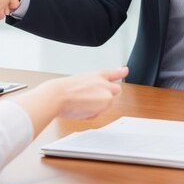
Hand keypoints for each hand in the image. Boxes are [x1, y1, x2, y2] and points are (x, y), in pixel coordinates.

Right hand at [11, 66, 127, 137]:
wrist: (58, 95)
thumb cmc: (64, 90)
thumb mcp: (79, 83)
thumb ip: (91, 87)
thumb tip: (94, 96)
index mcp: (96, 75)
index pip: (112, 72)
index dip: (120, 72)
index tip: (125, 70)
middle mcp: (103, 82)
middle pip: (116, 90)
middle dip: (108, 96)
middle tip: (92, 100)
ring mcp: (106, 91)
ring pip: (108, 103)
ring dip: (99, 107)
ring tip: (83, 104)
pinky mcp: (106, 101)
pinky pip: (102, 112)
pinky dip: (94, 113)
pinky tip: (83, 109)